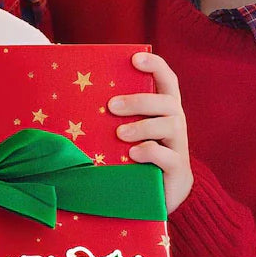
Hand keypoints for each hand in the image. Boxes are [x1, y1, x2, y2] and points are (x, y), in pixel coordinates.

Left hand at [109, 51, 192, 211]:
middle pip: (168, 102)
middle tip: (111, 106)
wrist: (159, 198)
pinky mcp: (178, 170)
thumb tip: (76, 98)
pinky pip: (169, 156)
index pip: (167, 80)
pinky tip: (133, 154)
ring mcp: (179, 147)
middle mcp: (176, 124)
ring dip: (142, 126)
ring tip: (119, 134)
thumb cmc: (136, 159)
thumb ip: (115, 117)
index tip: (135, 58)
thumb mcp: (126, 134)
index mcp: (164, 110)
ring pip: (171, 125)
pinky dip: (150, 151)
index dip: (155, 66)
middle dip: (139, 100)